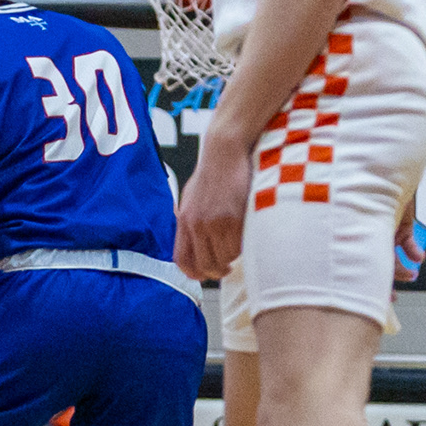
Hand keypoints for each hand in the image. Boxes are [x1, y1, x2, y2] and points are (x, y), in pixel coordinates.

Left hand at [175, 137, 248, 283]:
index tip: (204, 275)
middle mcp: (196, 224)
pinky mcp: (232, 219)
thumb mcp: (192, 197)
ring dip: (232, 257)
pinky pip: (238, 248)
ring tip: (236, 243)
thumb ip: (191, 220)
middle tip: (227, 268)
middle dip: (217, 272)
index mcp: (183, 219)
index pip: (181, 260)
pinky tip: (244, 235)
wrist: (225, 150)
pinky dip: (242, 247)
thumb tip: (194, 243)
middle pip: (204, 265)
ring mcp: (214, 223)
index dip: (193, 274)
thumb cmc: (213, 171)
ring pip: (224, 259)